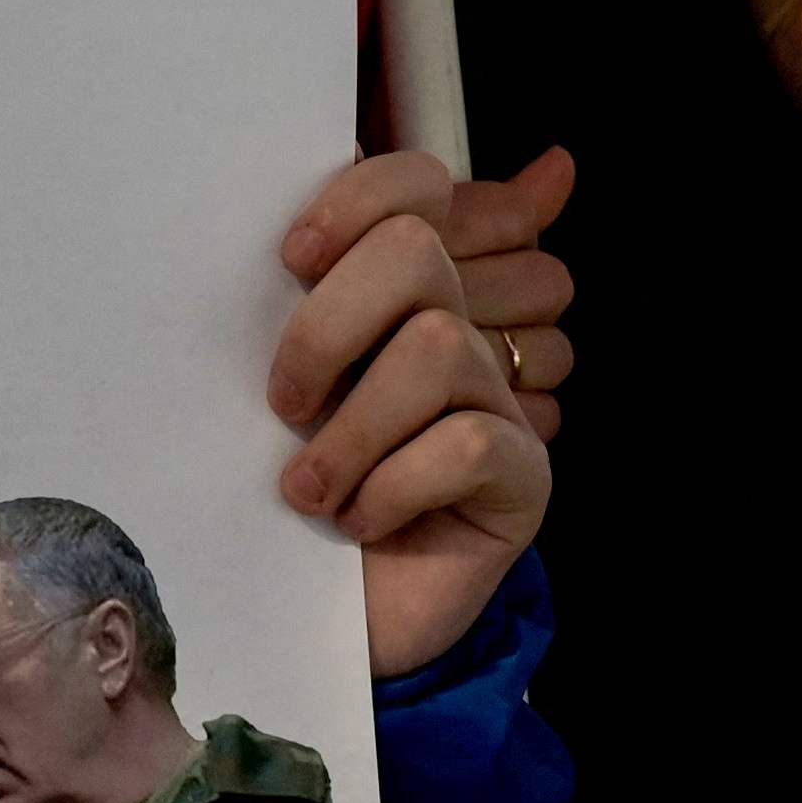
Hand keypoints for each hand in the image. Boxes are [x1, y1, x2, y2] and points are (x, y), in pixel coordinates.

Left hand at [268, 150, 558, 673]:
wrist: (299, 622)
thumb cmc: (280, 485)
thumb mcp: (278, 378)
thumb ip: (312, 278)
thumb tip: (405, 180)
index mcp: (397, 284)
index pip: (414, 183)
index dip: (355, 201)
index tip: (289, 261)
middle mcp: (462, 324)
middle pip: (415, 252)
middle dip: (328, 326)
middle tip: (284, 403)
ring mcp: (502, 399)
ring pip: (434, 348)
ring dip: (350, 430)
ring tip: (307, 491)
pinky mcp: (523, 475)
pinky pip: (465, 444)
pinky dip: (392, 486)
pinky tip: (363, 522)